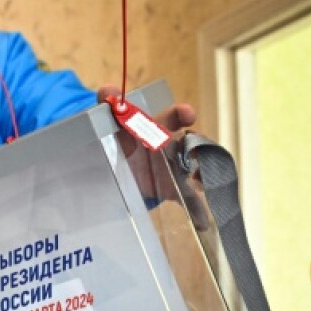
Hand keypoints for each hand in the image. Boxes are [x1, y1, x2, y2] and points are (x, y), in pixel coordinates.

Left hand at [96, 85, 207, 226]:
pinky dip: (198, 211)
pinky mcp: (173, 190)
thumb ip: (107, 108)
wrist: (116, 168)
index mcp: (156, 127)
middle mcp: (171, 146)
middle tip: (198, 151)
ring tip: (201, 183)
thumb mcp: (110, 125)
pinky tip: (204, 221)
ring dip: (201, 177)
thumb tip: (108, 89)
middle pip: (191, 144)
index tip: (187, 115)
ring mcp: (175, 168)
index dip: (182, 114)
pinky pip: (189, 200)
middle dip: (198, 145)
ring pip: (196, 171)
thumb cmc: (119, 140)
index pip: (173, 117)